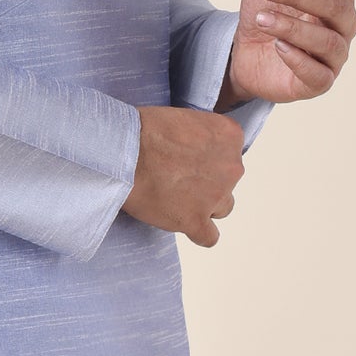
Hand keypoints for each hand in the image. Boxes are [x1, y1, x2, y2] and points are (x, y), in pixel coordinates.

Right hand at [121, 103, 245, 247]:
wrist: (123, 152)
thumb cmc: (143, 130)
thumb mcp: (184, 118)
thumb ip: (200, 136)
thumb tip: (195, 151)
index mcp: (230, 136)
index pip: (230, 153)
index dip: (207, 158)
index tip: (188, 159)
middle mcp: (231, 166)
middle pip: (227, 181)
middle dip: (207, 182)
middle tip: (177, 178)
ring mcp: (216, 196)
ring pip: (222, 208)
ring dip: (204, 205)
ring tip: (176, 199)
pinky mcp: (196, 220)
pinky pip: (209, 237)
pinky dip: (198, 232)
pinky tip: (185, 224)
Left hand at [220, 0, 355, 106]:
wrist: (245, 52)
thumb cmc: (267, 11)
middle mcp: (344, 25)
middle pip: (337, 5)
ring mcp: (335, 55)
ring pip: (328, 41)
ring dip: (292, 27)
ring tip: (262, 19)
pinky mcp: (320, 82)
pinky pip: (319, 74)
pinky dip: (297, 58)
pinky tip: (277, 46)